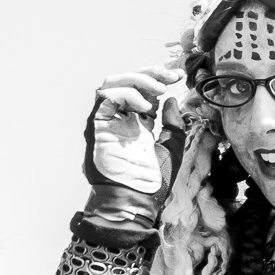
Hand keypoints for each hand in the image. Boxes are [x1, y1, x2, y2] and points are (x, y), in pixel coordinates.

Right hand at [82, 67, 183, 240]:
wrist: (135, 201)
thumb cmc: (151, 181)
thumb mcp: (170, 148)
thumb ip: (172, 125)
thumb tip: (171, 101)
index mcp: (134, 122)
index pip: (141, 89)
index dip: (157, 78)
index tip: (178, 76)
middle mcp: (118, 118)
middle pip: (125, 80)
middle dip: (149, 73)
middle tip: (170, 76)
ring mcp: (105, 120)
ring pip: (111, 82)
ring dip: (137, 79)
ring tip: (159, 89)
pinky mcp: (96, 126)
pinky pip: (105, 97)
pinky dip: (127, 95)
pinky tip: (146, 107)